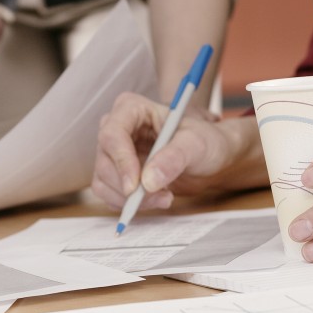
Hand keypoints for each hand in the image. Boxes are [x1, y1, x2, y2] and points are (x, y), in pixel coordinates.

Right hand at [91, 92, 253, 211]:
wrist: (209, 159)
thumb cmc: (204, 141)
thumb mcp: (196, 144)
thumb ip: (174, 158)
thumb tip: (148, 181)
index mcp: (132, 109)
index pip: (112, 134)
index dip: (121, 161)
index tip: (136, 186)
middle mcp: (117, 128)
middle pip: (104, 160)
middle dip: (128, 187)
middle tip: (160, 197)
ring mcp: (113, 152)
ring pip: (103, 180)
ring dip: (129, 199)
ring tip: (165, 198)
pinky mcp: (114, 172)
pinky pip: (107, 193)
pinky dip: (127, 204)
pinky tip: (155, 199)